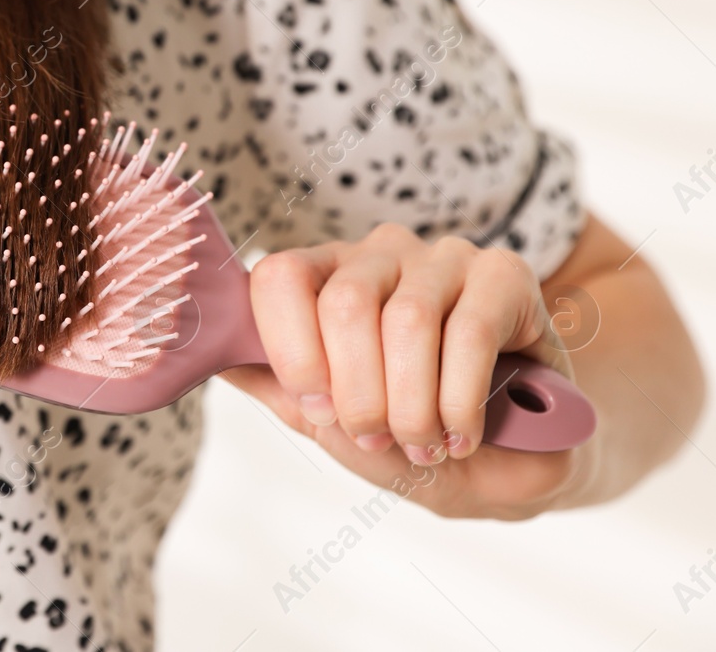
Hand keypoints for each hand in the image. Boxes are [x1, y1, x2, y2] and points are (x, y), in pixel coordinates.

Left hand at [220, 223, 597, 519]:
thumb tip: (210, 355)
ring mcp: (442, 257)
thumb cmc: (408, 431)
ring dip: (412, 407)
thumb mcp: (330, 420)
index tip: (320, 412)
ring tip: (424, 445)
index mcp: (325, 276)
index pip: (278, 276)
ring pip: (406, 322)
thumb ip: (276, 383)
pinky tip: (462, 435)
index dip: (292, 351)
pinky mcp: (505, 275)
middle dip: (358, 395)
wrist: (505, 463)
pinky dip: (459, 401)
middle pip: (344, 304)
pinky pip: (469, 334)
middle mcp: (378, 252)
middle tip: (379, 441)